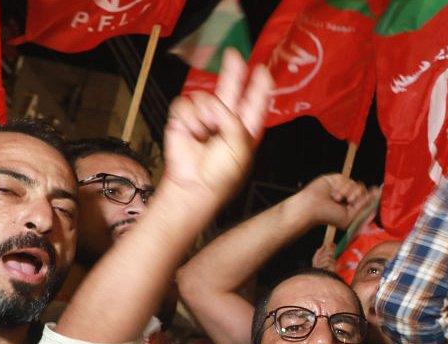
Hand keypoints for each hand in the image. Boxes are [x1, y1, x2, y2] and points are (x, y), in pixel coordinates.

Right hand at [161, 49, 272, 207]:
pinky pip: (186, 105)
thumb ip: (233, 122)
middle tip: (234, 55)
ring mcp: (203, 119)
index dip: (259, 88)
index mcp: (244, 130)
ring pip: (206, 98)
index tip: (264, 72)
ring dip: (206, 115)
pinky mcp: (183, 119)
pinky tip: (192, 133)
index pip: (254, 105)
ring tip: (205, 134)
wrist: (194, 185)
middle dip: (233, 72)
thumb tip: (217, 108)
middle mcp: (225, 122)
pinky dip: (189, 119)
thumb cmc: (221, 175)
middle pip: (231, 91)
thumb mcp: (240, 148)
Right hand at [292, 173, 370, 229]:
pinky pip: (349, 180)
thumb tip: (376, 196)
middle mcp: (350, 197)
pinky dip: (342, 187)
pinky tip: (334, 194)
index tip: (379, 190)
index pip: (369, 200)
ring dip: (348, 192)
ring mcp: (344, 187)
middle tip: (349, 201)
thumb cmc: (328, 216)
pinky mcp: (338, 179)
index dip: (374, 196)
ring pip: (358, 185)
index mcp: (354, 207)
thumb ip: (364, 208)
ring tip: (337, 199)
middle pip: (365, 191)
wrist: (312, 207)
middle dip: (358, 196)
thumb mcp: (350, 217)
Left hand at [311, 242, 336, 270]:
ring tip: (319, 265)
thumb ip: (318, 252)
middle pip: (330, 252)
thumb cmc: (316, 268)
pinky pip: (328, 261)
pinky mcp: (334, 268)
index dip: (333, 246)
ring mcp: (333, 264)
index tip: (332, 243)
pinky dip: (323, 264)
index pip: (332, 250)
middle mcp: (332, 260)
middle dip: (324, 254)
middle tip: (320, 259)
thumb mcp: (315, 259)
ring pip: (328, 257)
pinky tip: (322, 267)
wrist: (317, 276)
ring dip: (322, 260)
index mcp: (328, 257)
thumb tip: (323, 246)